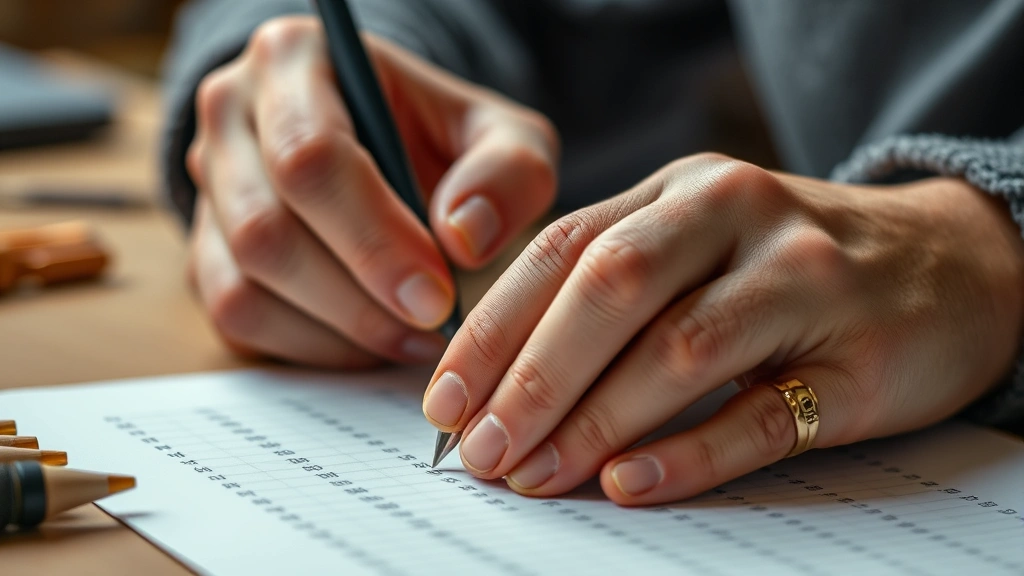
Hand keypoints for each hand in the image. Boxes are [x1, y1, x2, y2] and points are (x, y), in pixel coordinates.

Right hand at [186, 17, 557, 367]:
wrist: (395, 152)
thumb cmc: (445, 140)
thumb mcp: (503, 136)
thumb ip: (508, 172)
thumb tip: (462, 237)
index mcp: (295, 59)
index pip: (310, 156)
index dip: (373, 239)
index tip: (437, 293)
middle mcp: (229, 115)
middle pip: (263, 229)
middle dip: (356, 297)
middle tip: (429, 326)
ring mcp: (208, 189)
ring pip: (242, 286)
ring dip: (335, 331)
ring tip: (412, 337)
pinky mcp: (206, 252)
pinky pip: (238, 321)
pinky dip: (310, 348)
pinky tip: (372, 342)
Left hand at [423, 153, 1023, 504]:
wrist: (951, 261)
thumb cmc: (792, 262)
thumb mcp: (700, 241)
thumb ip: (612, 284)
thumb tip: (502, 378)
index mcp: (681, 188)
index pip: (563, 249)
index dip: (493, 328)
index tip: (445, 400)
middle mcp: (738, 215)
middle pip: (611, 287)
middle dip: (531, 375)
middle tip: (481, 450)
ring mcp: (805, 281)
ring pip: (681, 348)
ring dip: (594, 419)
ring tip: (535, 475)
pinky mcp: (860, 358)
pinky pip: (762, 411)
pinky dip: (689, 451)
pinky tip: (630, 482)